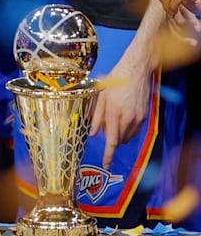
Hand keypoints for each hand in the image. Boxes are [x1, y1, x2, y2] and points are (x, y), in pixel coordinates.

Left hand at [89, 53, 151, 168]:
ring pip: (127, 137)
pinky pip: (134, 130)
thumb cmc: (115, 81)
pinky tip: (123, 118)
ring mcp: (138, 118)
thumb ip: (96, 116)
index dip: (108, 155)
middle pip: (118, 140)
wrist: (136, 71)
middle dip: (110, 139)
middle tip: (104, 126)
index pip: (111, 141)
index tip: (106, 165)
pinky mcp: (145, 116)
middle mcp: (128, 119)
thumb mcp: (100, 96)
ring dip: (119, 135)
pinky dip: (127, 130)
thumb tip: (92, 134)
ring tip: (113, 118)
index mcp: (114, 114)